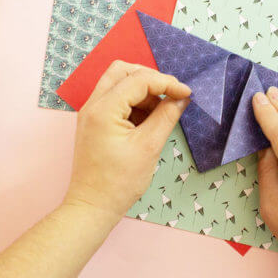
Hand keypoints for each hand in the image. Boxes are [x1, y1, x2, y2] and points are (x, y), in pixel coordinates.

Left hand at [65, 61, 190, 220]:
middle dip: (151, 78)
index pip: (139, 79)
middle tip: (171, 94)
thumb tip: (180, 99)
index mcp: (104, 109)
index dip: (166, 82)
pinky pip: (115, 99)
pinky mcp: (94, 122)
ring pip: (118, 83)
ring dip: (143, 90)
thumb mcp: (149, 147)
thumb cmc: (118, 182)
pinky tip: (149, 120)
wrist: (92, 206)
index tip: (186, 94)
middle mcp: (93, 105)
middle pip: (123, 71)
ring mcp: (91, 113)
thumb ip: (166, 117)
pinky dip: (134, 102)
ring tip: (162, 111)